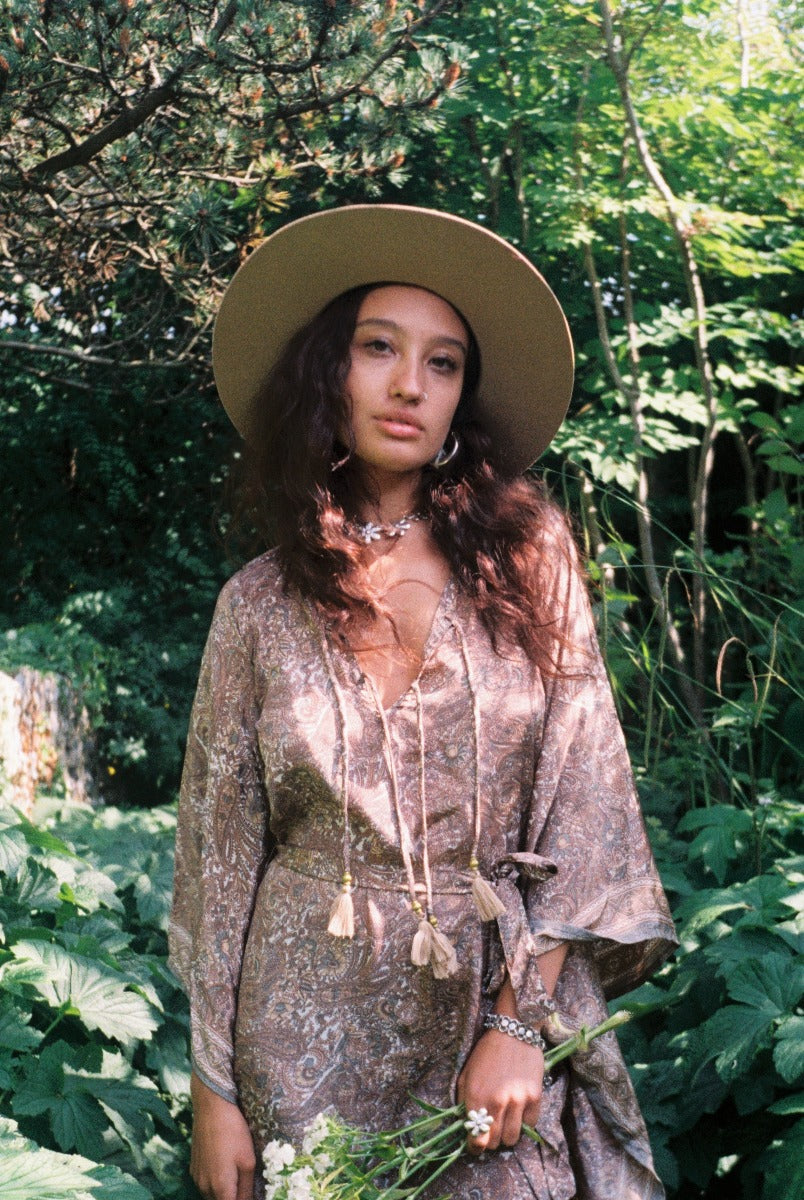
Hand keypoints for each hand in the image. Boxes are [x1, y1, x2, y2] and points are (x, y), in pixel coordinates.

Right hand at [190, 1071, 255, 1199]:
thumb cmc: (234, 1132)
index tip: (251, 1194)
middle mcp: (204, 1187)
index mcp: (220, 1188)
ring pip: (212, 1195)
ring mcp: (197, 1178)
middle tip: (246, 1183)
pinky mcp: (193, 1167)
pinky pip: (205, 1184)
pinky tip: (224, 1166)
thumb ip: (247, 1188)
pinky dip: (214, 1183)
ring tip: (237, 1175)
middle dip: (234, 1197)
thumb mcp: (248, 1161)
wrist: (211, 1108)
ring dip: (223, 1192)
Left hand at [456, 1028, 543, 1154]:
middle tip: (490, 1132)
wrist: (512, 1030)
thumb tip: (466, 1126)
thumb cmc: (486, 1053)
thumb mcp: (466, 1074)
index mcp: (476, 1096)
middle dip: (490, 1141)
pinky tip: (518, 1112)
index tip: (475, 1145)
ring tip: (504, 1124)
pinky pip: (530, 1125)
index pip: (476, 1140)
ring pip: (513, 1139)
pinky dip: (523, 1123)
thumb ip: (464, 1102)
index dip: (475, 1147)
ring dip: (507, 1136)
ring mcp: (518, 1100)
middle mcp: (497, 1102)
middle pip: (495, 1143)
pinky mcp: (535, 1096)